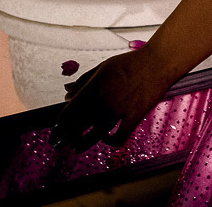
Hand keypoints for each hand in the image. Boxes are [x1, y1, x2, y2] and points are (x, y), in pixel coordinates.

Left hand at [49, 48, 171, 151]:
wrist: (157, 63)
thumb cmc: (129, 63)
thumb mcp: (103, 67)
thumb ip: (84, 79)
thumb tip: (67, 90)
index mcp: (94, 86)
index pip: (72, 109)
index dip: (61, 122)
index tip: (55, 130)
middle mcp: (104, 99)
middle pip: (80, 123)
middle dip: (67, 136)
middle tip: (59, 144)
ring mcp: (119, 109)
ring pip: (97, 133)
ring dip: (84, 143)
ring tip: (77, 148)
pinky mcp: (134, 116)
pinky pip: (120, 136)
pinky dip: (112, 142)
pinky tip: (106, 140)